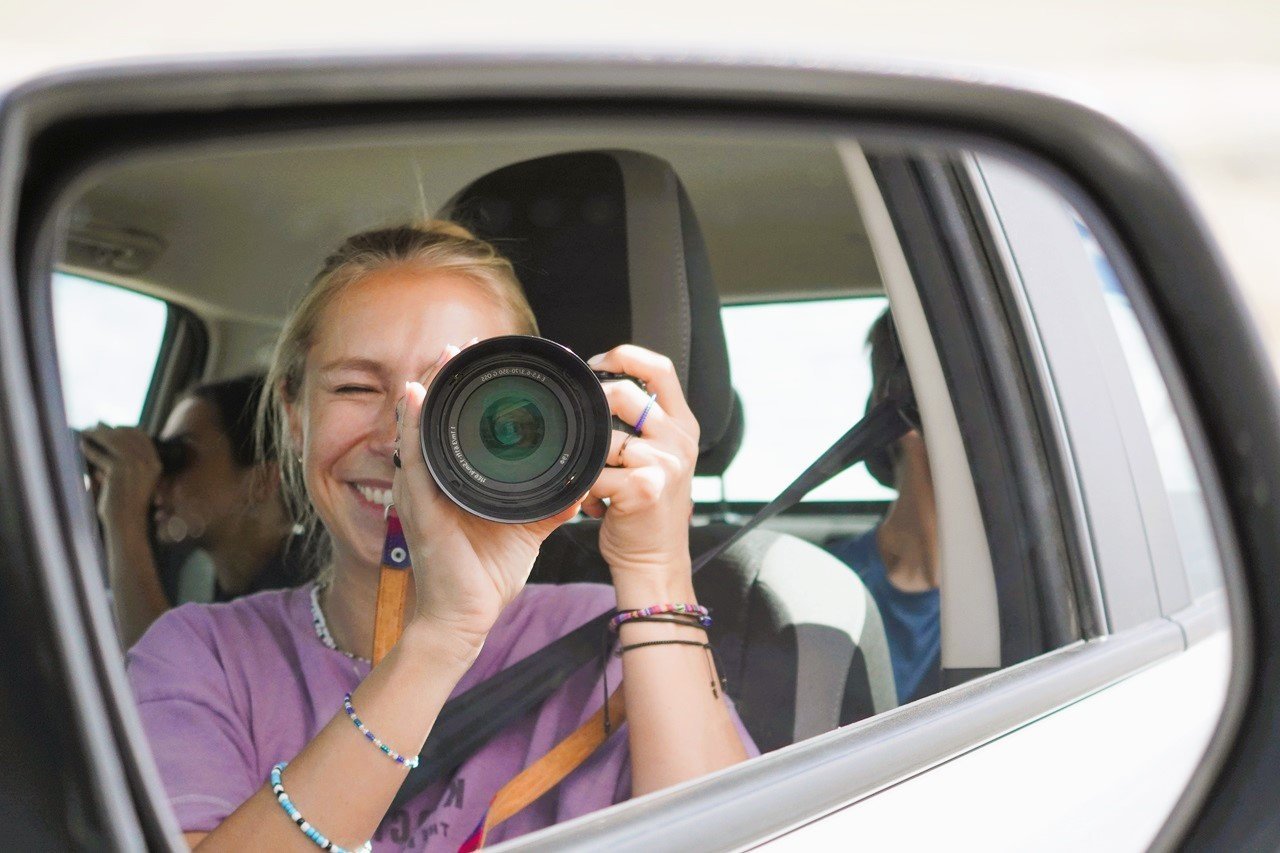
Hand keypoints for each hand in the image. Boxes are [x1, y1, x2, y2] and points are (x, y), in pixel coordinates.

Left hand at [79, 425, 161, 531]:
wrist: (127, 523)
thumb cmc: (127, 503)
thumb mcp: (135, 479)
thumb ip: (127, 461)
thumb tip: (112, 442)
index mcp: (155, 464)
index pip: (141, 436)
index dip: (125, 428)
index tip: (112, 427)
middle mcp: (148, 462)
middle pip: (126, 435)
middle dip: (108, 429)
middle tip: (93, 427)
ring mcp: (135, 465)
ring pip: (113, 441)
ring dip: (97, 435)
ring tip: (85, 433)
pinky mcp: (119, 470)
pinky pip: (101, 455)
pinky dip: (90, 449)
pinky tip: (82, 446)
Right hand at [394, 342, 581, 645]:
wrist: (463, 620)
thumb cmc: (483, 576)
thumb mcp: (525, 528)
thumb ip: (549, 502)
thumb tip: (581, 482)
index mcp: (454, 480)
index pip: (454, 425)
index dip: (464, 391)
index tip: (484, 358)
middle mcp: (431, 479)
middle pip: (432, 416)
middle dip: (444, 377)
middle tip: (462, 343)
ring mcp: (421, 491)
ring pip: (418, 427)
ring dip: (428, 388)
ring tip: (443, 356)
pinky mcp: (419, 507)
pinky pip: (412, 457)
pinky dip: (412, 423)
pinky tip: (414, 395)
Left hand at [583, 345, 700, 591]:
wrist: (655, 559)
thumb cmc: (646, 510)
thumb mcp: (657, 459)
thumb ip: (639, 427)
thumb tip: (597, 392)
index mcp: (683, 426)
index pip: (661, 369)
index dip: (626, 355)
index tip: (597, 363)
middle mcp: (679, 440)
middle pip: (625, 393)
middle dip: (593, 408)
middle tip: (580, 429)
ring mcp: (665, 463)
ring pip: (605, 436)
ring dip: (588, 458)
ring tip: (592, 478)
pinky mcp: (644, 488)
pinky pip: (595, 472)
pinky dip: (585, 487)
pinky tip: (594, 502)